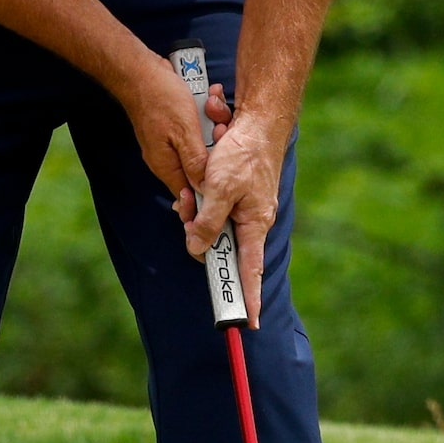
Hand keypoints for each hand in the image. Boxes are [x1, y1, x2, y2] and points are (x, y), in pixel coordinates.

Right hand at [119, 53, 216, 217]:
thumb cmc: (160, 98)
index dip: (209, 192)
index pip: (189, 193)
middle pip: (200, 167)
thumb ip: (195, 161)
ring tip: (214, 104)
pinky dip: (206, 114)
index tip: (227, 181)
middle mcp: (167, 158)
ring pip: (202, 144)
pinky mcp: (175, 127)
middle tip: (220, 128)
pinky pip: (197, 128)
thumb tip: (204, 189)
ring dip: (212, 125)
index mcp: (166, 165)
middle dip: (215, 149)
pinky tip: (210, 96)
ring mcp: (171, 142)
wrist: (140, 70)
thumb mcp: (184, 131)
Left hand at [182, 82, 283, 327]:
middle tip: (186, 205)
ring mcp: (243, 206)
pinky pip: (211, 199)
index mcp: (254, 225)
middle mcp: (251, 220)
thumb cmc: (245, 153)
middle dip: (197, 229)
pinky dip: (201, 188)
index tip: (247, 323)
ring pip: (209, 219)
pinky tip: (201, 172)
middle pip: (217, 242)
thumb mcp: (220, 189)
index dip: (249, 298)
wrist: (258, 119)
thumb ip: (207, 222)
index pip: (250, 271)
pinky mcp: (235, 191)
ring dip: (196, 203)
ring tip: (195, 180)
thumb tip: (197, 249)